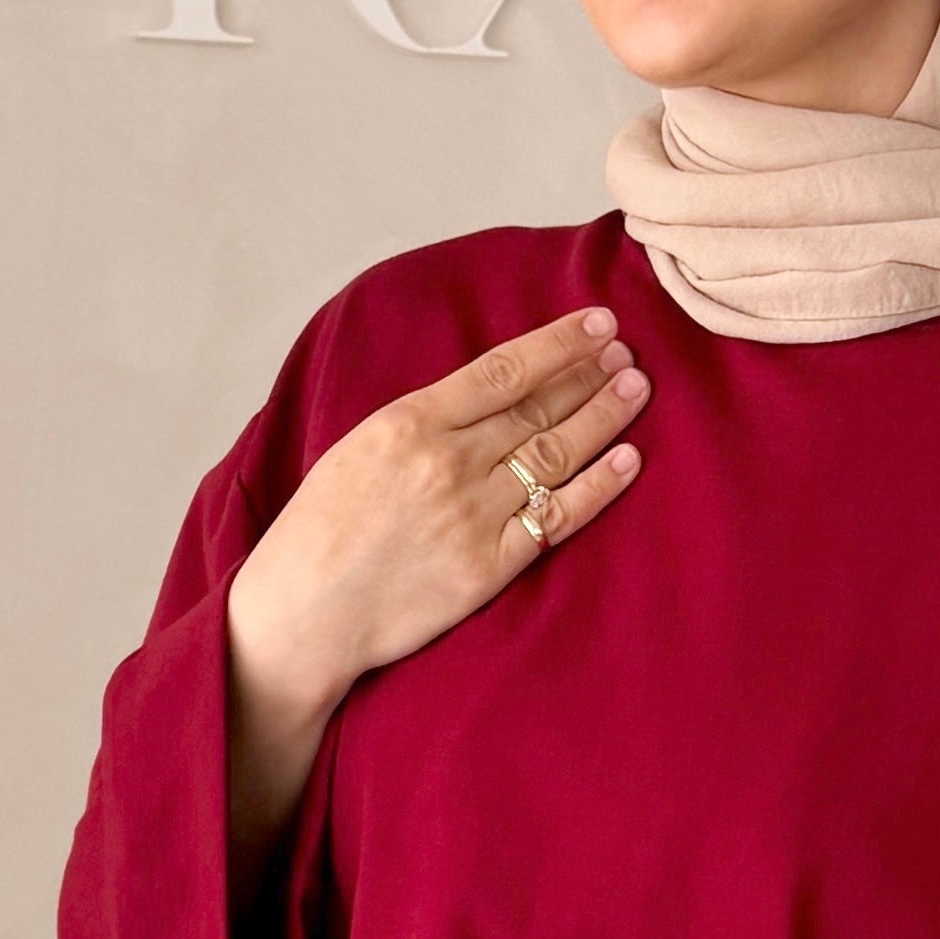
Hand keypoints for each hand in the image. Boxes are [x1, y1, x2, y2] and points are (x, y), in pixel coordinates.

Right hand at [223, 302, 649, 885]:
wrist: (304, 614)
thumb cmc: (321, 529)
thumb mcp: (359, 447)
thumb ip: (423, 421)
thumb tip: (489, 395)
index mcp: (409, 422)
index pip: (503, 370)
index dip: (559, 343)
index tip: (598, 324)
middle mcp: (448, 462)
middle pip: (538, 407)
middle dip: (589, 375)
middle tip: (628, 354)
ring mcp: (473, 515)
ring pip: (555, 455)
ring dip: (603, 418)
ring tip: (635, 390)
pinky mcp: (489, 566)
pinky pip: (557, 519)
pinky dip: (598, 487)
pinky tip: (627, 460)